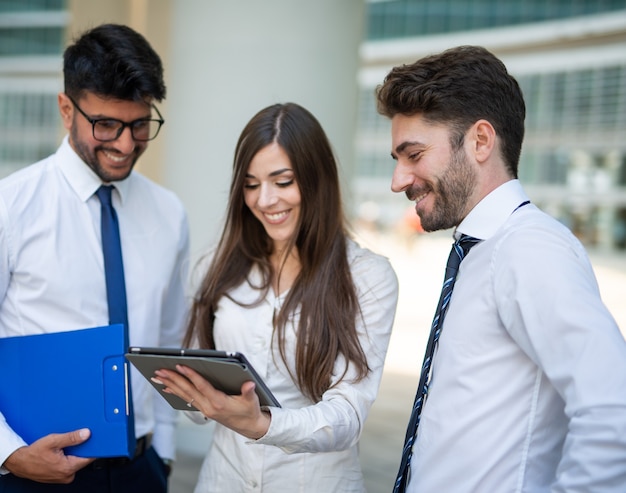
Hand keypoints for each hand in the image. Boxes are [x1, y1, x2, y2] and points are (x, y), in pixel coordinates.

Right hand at [3, 429, 93, 482]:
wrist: (19, 462)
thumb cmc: (33, 453)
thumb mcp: (53, 441)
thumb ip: (72, 437)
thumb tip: (86, 434)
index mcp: (68, 468)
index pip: (89, 458)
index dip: (92, 447)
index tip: (94, 440)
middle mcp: (67, 476)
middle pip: (82, 459)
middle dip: (80, 449)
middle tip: (72, 441)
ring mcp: (62, 478)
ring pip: (74, 462)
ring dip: (72, 454)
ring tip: (62, 448)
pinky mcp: (58, 477)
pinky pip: (67, 466)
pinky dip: (65, 459)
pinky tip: (58, 453)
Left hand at [153, 365, 270, 439]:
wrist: (248, 427)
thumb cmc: (249, 411)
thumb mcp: (252, 401)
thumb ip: (249, 391)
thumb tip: (249, 383)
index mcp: (219, 402)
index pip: (202, 386)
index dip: (191, 375)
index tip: (181, 365)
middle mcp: (208, 406)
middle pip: (187, 390)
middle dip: (173, 379)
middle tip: (160, 370)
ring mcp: (204, 408)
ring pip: (184, 394)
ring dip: (170, 384)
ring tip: (157, 376)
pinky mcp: (203, 408)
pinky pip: (186, 399)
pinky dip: (175, 392)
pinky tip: (166, 387)